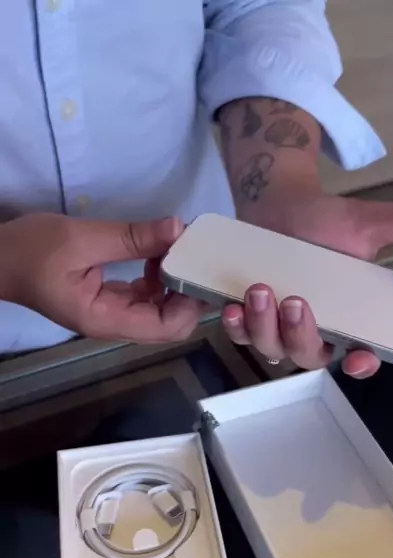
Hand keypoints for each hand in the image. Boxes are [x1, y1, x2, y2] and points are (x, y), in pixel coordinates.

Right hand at [0, 213, 202, 342]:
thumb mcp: (80, 238)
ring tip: (176, 250)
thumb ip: (131, 237)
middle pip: (169, 325)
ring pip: (160, 311)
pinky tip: (155, 254)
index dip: (189, 304)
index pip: (166, 328)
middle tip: (194, 258)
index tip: (197, 268)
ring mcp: (113, 315)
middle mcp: (114, 324)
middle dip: (187, 294)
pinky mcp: (110, 301)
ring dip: (174, 284)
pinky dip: (158, 278)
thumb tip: (178, 229)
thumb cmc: (30, 251)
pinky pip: (145, 298)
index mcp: (106, 320)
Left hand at [222, 184, 392, 376]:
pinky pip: (241, 335)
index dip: (361, 365)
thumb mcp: (364, 223)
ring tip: (259, 290)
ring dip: (263, 327)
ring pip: (272, 348)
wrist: (276, 206)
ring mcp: (278, 328)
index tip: (358, 359)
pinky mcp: (248, 318)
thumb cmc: (323, 223)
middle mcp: (314, 331)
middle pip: (310, 356)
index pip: (361, 356)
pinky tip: (230, 306)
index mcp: (348, 320)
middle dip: (301, 336)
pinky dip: (234, 324)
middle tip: (295, 301)